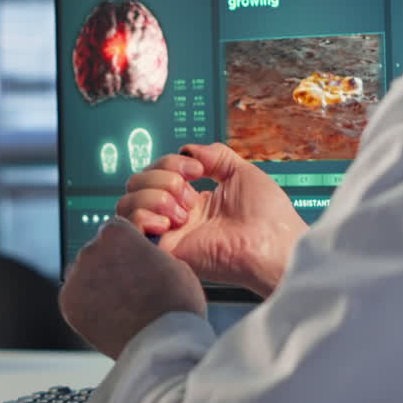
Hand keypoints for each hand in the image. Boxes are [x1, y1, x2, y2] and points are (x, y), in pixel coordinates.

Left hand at [59, 217, 205, 358]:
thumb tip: (141, 254)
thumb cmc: (174, 305)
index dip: (126, 245)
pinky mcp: (68, 303)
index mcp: (117, 233)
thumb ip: (148, 251)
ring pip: (83, 272)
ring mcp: (76, 277)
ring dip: (96, 282)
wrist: (163, 343)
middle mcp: (91, 249)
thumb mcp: (173, 262)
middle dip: (109, 263)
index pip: (114, 228)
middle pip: (96, 249)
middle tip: (128, 286)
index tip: (131, 259)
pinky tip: (107, 313)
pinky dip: (86, 303)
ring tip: (119, 303)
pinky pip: (75, 295)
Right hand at [116, 143, 307, 296]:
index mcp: (194, 199)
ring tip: (182, 210)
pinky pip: (131, 228)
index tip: (198, 170)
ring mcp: (169, 233)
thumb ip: (215, 155)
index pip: (157, 171)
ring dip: (153, 195)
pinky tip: (168, 221)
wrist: (274, 246)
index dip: (170, 163)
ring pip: (128, 203)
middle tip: (189, 191)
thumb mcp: (243, 172)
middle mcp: (177, 215)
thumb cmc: (269, 216)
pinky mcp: (164, 251)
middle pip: (137, 183)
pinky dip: (143, 216)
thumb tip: (188, 151)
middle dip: (161, 177)